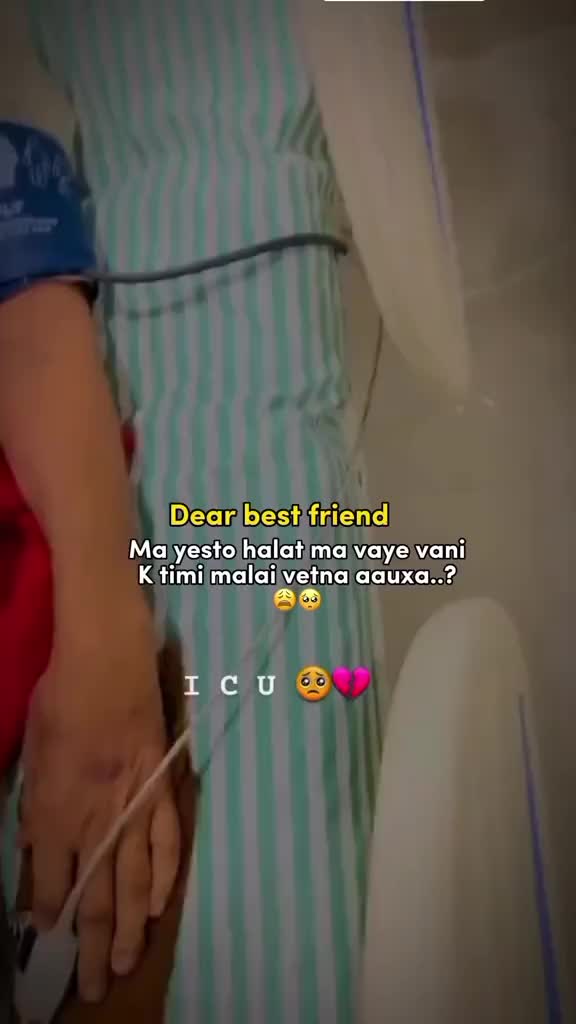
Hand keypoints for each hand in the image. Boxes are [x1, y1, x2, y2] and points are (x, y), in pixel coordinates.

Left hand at [20, 587, 180, 1003]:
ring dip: (128, 927)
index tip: (46, 929)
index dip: (48, 910)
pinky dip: (164, 878)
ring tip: (125, 962)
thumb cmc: (62, 698)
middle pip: (96, 895)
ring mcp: (135, 807)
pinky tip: (158, 906)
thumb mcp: (33, 751)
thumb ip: (35, 804)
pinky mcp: (163, 790)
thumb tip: (35, 843)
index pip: (51, 879)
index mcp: (55, 811)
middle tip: (93, 986)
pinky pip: (168, 843)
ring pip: (135, 881)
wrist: (110, 661)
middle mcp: (96, 820)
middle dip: (91, 945)